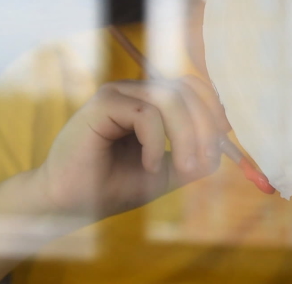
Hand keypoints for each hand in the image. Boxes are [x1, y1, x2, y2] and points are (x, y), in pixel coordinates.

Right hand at [34, 76, 264, 219]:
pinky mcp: (102, 104)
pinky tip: (149, 165)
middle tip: (201, 164)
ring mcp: (117, 94)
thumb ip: (192, 158)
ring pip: (169, 98)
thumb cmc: (112, 187)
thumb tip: (222, 146)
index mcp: (148, 101)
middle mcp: (134, 91)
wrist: (68, 204)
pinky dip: (156, 142)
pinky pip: (145, 113)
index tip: (221, 145)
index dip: (213, 111)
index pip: (192, 88)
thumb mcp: (164, 173)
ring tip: (182, 167)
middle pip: (187, 89)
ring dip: (185, 136)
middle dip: (204, 127)